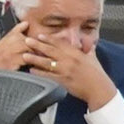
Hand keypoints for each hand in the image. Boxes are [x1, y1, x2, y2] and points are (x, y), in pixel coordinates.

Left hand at [0, 21, 114, 107]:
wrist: (98, 89)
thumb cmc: (96, 73)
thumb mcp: (92, 57)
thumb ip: (88, 49)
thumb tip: (87, 42)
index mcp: (76, 53)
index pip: (60, 44)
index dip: (49, 39)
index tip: (40, 35)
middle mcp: (69, 61)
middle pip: (51, 51)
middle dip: (38, 45)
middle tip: (27, 41)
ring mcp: (65, 71)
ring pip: (47, 63)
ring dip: (35, 59)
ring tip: (25, 55)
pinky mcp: (61, 81)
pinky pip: (47, 76)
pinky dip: (39, 73)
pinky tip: (31, 70)